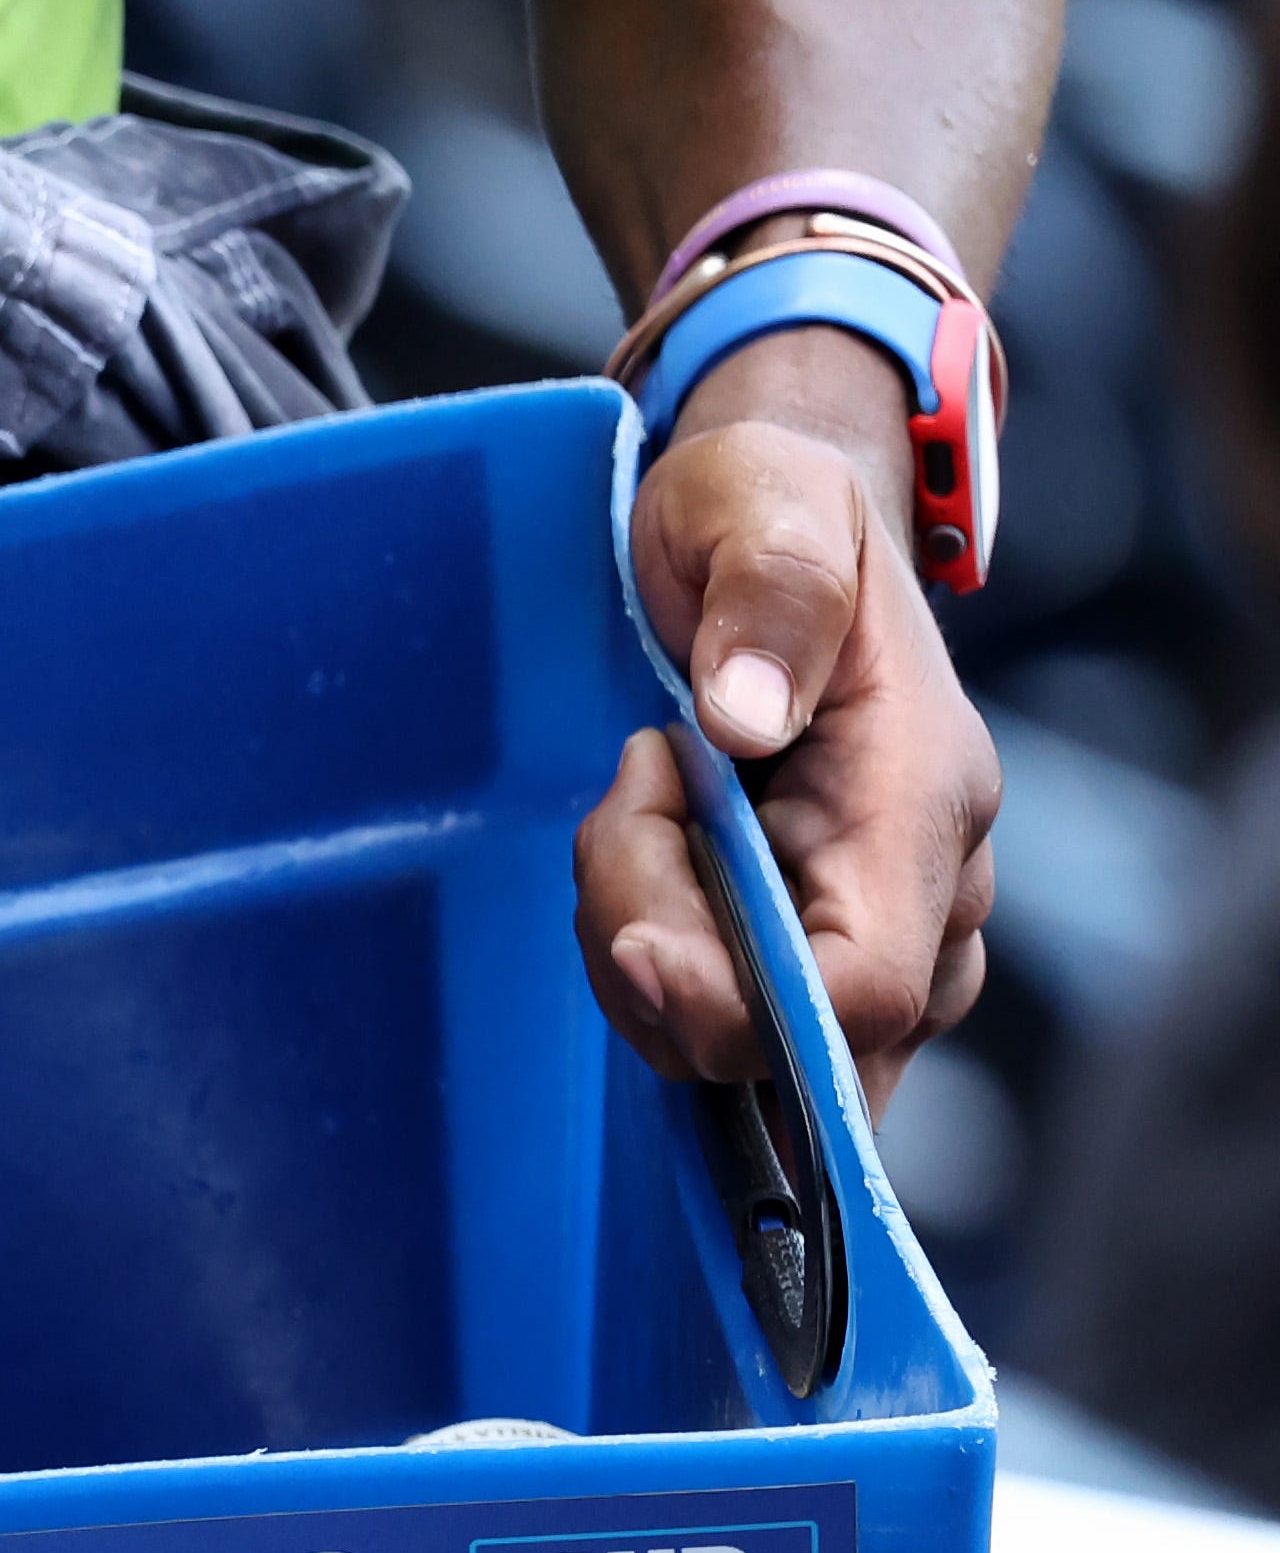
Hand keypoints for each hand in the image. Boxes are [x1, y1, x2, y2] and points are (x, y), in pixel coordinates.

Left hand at [574, 335, 998, 1114]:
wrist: (766, 529)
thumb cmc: (765, 513)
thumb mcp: (760, 504)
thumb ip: (770, 593)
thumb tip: (744, 717)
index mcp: (926, 797)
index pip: (866, 993)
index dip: (736, 1007)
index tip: (625, 935)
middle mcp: (929, 892)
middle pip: (785, 1041)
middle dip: (656, 957)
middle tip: (624, 808)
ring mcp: (879, 935)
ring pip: (739, 1048)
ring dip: (640, 952)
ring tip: (640, 806)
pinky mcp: (814, 956)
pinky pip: (721, 1030)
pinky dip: (653, 972)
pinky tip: (641, 872)